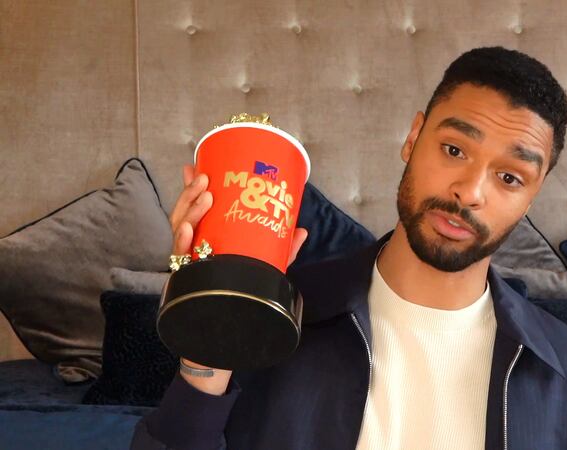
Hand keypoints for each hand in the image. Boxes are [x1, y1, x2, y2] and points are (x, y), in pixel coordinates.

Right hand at [171, 164, 307, 392]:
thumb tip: (302, 229)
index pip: (191, 213)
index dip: (190, 190)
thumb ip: (280, 252)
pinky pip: (181, 264)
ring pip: (178, 235)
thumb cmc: (241, 305)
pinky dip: (183, 245)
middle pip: (182, 218)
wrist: (222, 349)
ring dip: (189, 211)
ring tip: (205, 196)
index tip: (194, 165)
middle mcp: (189, 256)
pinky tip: (188, 231)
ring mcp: (186, 271)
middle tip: (205, 178)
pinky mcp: (186, 287)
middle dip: (191, 195)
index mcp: (202, 247)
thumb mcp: (263, 272)